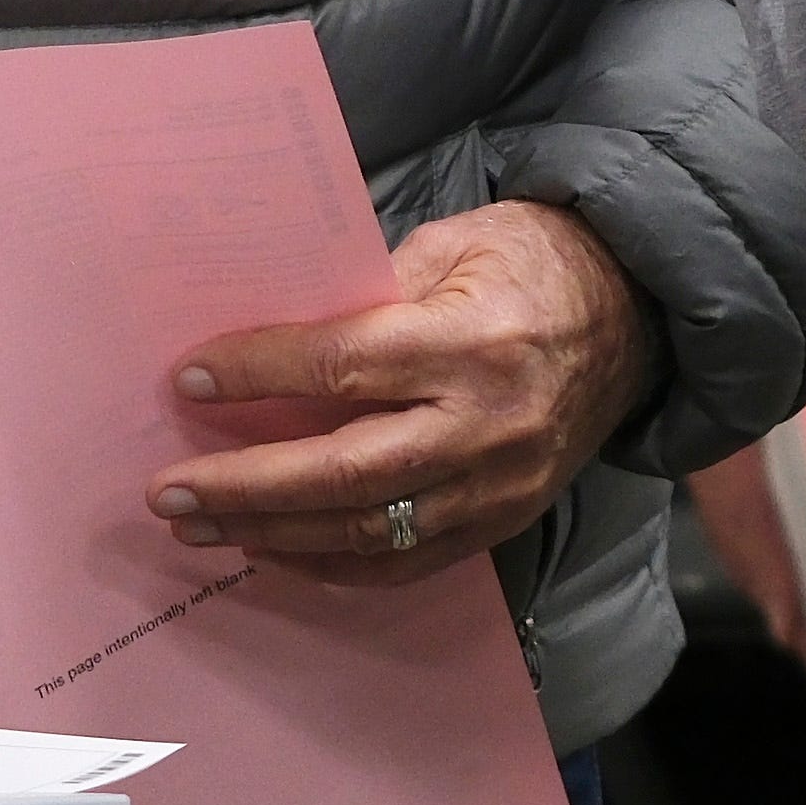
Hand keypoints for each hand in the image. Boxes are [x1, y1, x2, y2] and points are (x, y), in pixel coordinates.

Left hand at [145, 199, 655, 584]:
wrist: (638, 315)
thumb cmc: (535, 262)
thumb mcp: (456, 241)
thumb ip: (368, 289)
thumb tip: (270, 340)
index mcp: (473, 340)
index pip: (343, 365)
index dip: (258, 374)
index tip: (190, 379)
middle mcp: (487, 422)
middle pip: (344, 471)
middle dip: (244, 486)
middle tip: (167, 490)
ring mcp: (500, 484)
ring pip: (367, 530)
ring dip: (271, 533)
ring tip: (199, 524)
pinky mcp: (505, 519)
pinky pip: (405, 562)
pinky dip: (331, 563)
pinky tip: (274, 548)